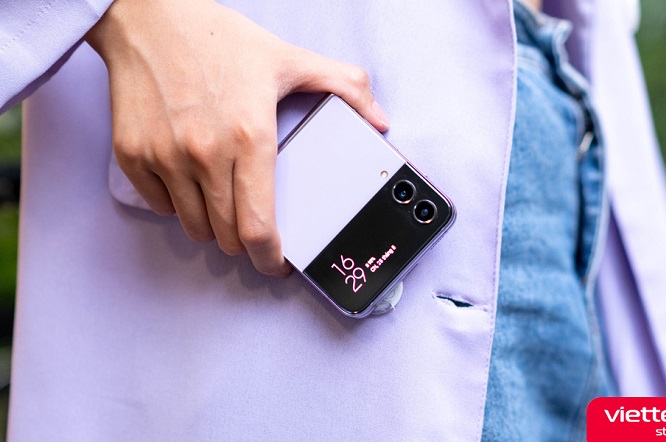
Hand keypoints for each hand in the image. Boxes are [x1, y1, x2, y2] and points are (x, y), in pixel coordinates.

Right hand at [85, 0, 388, 276]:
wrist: (149, 16)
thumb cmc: (217, 38)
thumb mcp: (288, 59)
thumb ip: (344, 87)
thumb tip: (378, 119)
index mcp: (249, 136)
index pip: (258, 226)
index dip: (270, 258)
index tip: (275, 263)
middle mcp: (205, 153)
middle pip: (227, 236)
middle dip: (244, 242)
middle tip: (252, 224)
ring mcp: (165, 156)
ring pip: (193, 226)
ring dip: (213, 225)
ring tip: (223, 199)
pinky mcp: (133, 155)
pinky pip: (159, 206)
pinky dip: (177, 204)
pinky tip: (189, 179)